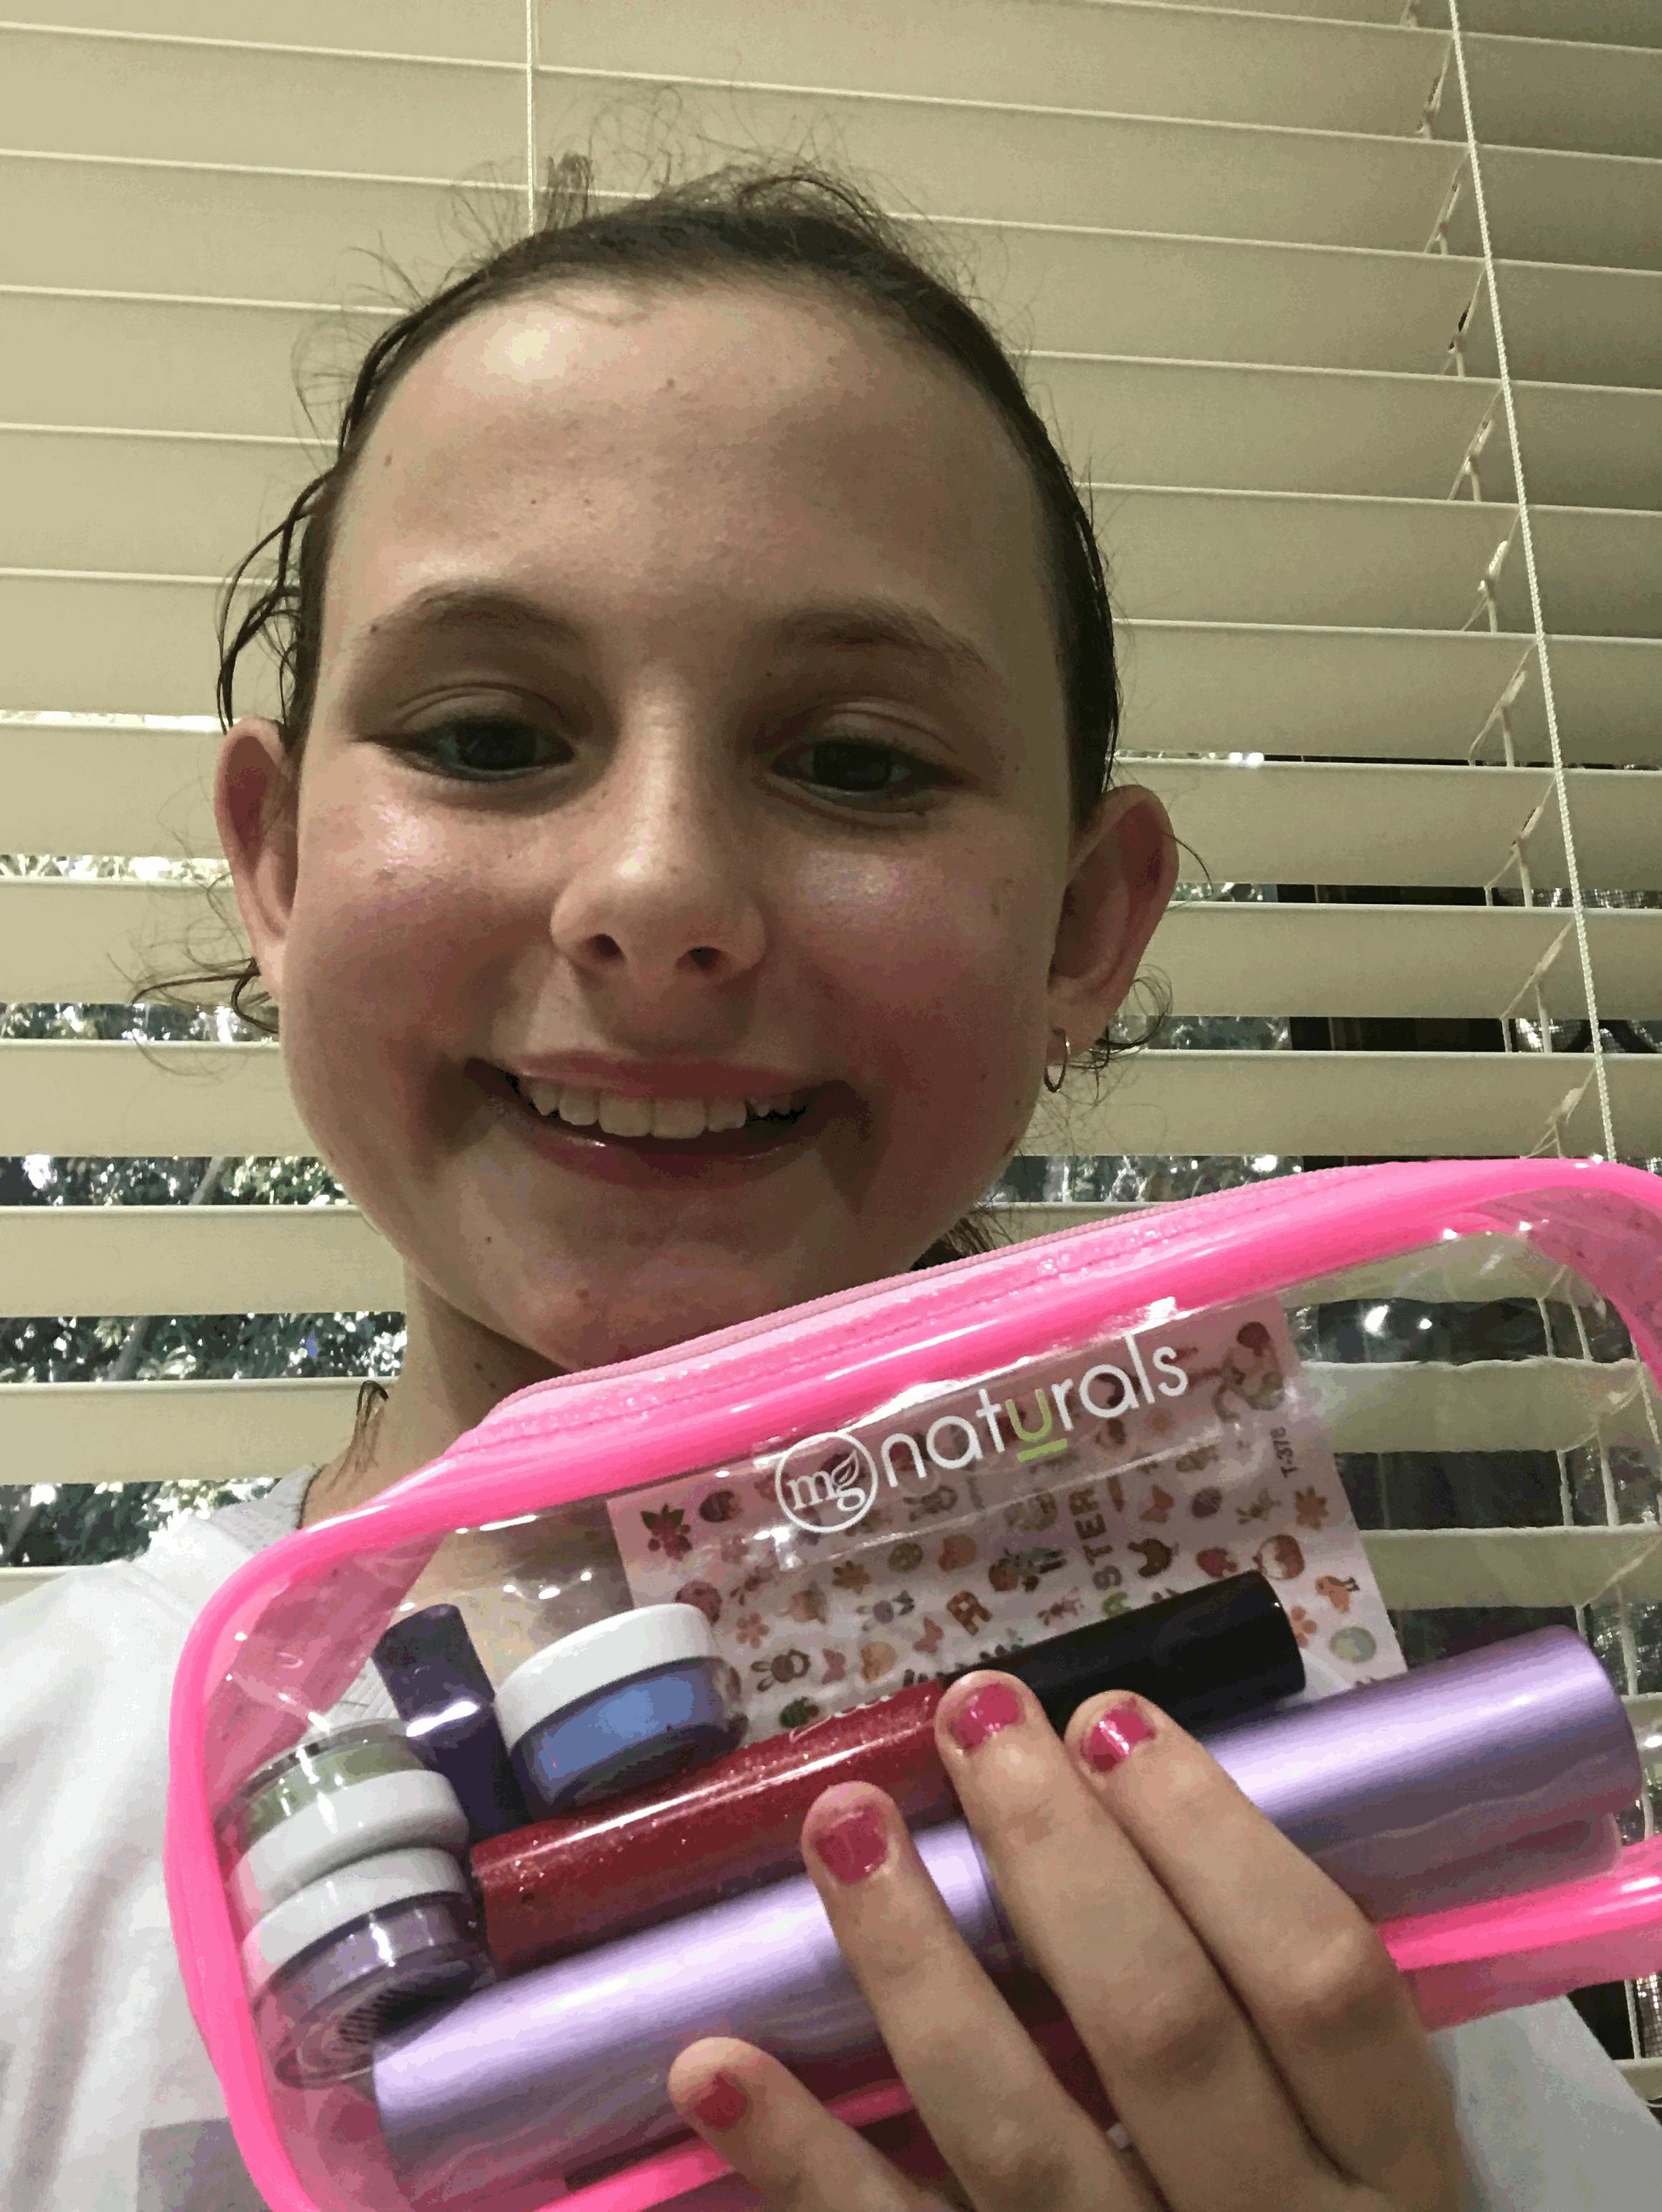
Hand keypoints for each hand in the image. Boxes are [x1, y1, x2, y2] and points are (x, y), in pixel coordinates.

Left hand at [667, 1674, 1466, 2210]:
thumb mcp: (1355, 2155)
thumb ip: (1270, 2016)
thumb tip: (1119, 1789)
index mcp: (1389, 2179)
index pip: (1320, 1981)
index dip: (1213, 1835)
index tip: (1108, 1717)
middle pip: (1163, 2027)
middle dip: (1057, 1855)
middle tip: (971, 1715)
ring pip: (1016, 2133)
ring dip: (915, 1965)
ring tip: (842, 1820)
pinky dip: (801, 2162)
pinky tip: (713, 2061)